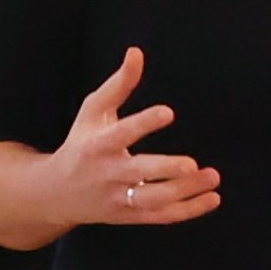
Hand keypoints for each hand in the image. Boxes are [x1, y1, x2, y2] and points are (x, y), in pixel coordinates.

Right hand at [50, 48, 221, 229]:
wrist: (57, 194)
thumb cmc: (81, 144)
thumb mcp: (92, 112)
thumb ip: (118, 85)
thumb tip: (137, 52)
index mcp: (97, 145)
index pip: (121, 134)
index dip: (144, 123)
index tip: (168, 112)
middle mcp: (108, 174)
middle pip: (139, 173)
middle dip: (165, 170)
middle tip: (192, 164)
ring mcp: (119, 198)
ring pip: (154, 200)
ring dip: (185, 191)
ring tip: (213, 176)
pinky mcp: (130, 216)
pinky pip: (162, 217)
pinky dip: (188, 210)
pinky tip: (213, 198)